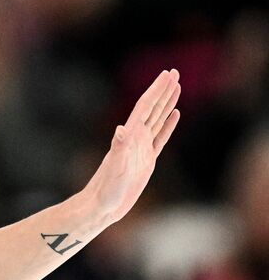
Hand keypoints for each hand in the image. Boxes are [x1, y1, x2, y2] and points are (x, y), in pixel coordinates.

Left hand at [84, 69, 180, 225]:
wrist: (102, 206)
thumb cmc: (106, 189)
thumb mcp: (114, 168)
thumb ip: (119, 148)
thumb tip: (121, 129)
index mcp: (129, 136)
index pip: (145, 107)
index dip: (156, 90)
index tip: (168, 74)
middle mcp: (135, 138)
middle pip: (153, 108)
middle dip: (164, 90)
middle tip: (175, 72)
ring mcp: (141, 148)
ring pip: (157, 119)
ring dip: (167, 103)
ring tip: (177, 86)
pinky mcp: (147, 160)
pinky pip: (160, 137)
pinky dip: (168, 125)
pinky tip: (174, 115)